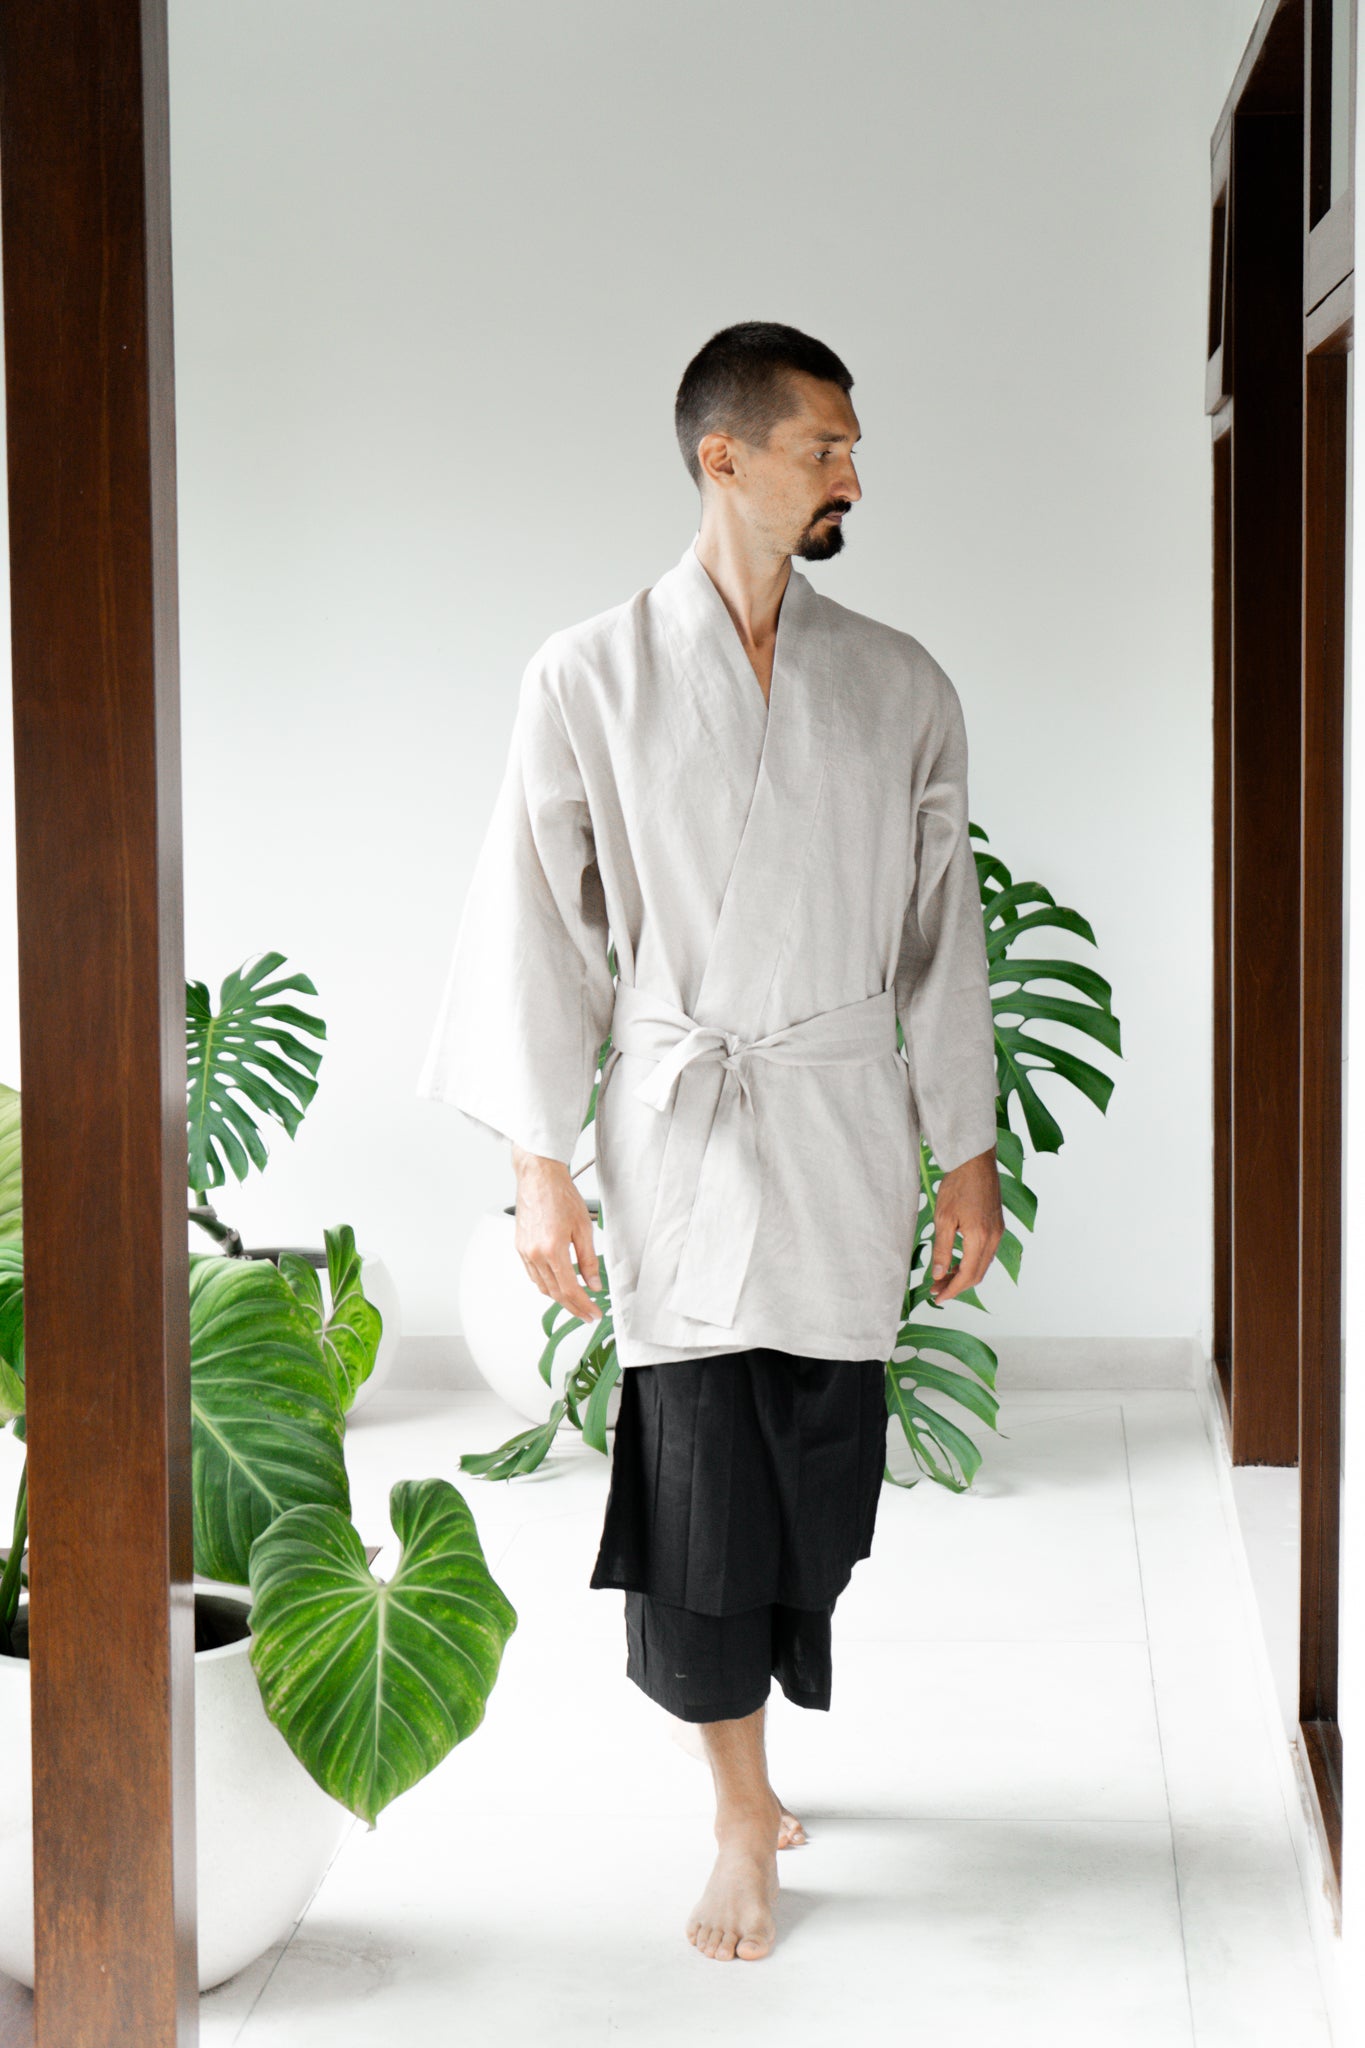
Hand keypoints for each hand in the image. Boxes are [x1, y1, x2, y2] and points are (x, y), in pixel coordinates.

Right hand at [511, 1146, 602, 1321]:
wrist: (539, 1177)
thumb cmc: (560, 1195)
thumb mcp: (583, 1228)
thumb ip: (589, 1260)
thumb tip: (593, 1283)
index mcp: (552, 1250)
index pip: (569, 1289)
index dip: (583, 1306)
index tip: (594, 1313)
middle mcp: (535, 1254)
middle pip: (555, 1293)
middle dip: (573, 1307)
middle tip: (588, 1313)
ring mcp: (525, 1251)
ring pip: (542, 1286)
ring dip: (559, 1298)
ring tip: (576, 1301)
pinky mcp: (520, 1247)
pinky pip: (533, 1275)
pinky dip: (546, 1284)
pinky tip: (558, 1283)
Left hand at [929, 1147, 1003, 1305]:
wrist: (975, 1161)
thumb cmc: (957, 1186)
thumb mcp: (943, 1218)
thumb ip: (942, 1250)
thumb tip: (938, 1275)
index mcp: (980, 1238)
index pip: (967, 1276)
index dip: (952, 1290)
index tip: (937, 1298)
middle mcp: (994, 1238)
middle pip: (977, 1274)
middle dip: (957, 1286)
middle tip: (936, 1290)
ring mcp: (998, 1232)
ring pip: (983, 1265)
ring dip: (964, 1275)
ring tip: (943, 1278)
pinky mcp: (997, 1225)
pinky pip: (986, 1253)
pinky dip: (972, 1262)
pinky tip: (957, 1261)